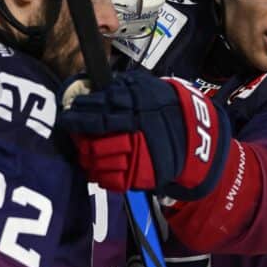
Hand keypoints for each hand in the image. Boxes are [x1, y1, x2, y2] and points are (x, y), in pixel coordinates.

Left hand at [60, 70, 231, 200]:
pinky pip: (112, 180)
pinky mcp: (142, 175)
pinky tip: (93, 169)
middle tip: (69, 128)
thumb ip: (124, 87)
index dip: (81, 110)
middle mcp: (136, 129)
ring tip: (80, 151)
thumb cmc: (167, 107)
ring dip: (85, 155)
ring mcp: (139, 154)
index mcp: (137, 106)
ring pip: (99, 158)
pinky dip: (99, 176)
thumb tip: (96, 88)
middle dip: (78, 132)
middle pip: (96, 134)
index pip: (99, 108)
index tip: (69, 110)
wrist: (197, 136)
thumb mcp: (149, 88)